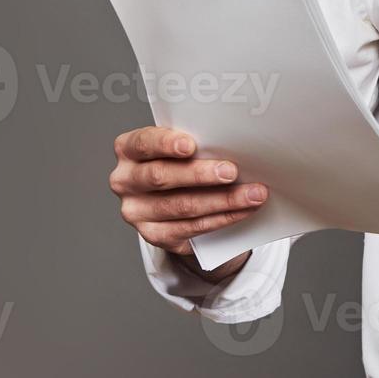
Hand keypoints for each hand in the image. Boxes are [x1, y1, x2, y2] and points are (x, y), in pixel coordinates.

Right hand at [108, 125, 266, 277]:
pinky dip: (222, 218)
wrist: (176, 196)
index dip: (165, 143)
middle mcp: (125, 181)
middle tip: (231, 171)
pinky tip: (242, 210)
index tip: (190, 145)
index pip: (142, 143)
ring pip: (181, 206)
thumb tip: (236, 143)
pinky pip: (191, 228)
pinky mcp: (154, 235)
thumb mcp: (181, 145)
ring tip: (252, 194)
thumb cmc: (182, 160)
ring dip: (222, 200)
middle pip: (161, 177)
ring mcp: (137, 211)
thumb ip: (197, 143)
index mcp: (129, 150)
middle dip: (200, 174)